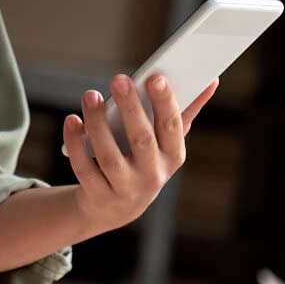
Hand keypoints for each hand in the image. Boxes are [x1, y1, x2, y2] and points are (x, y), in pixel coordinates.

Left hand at [62, 74, 217, 235]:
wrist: (114, 207)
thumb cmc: (144, 161)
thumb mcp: (166, 142)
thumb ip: (185, 111)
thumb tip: (212, 80)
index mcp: (173, 157)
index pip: (172, 127)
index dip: (165, 102)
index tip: (155, 77)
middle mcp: (152, 175)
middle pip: (141, 140)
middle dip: (131, 108)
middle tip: (119, 78)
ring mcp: (124, 189)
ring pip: (109, 155)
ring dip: (98, 123)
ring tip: (90, 95)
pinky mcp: (97, 196)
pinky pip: (84, 168)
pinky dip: (76, 143)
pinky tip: (73, 120)